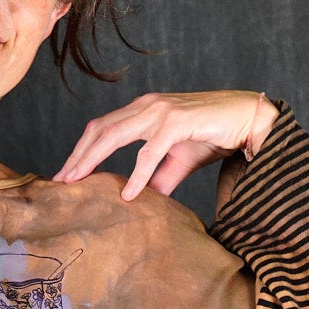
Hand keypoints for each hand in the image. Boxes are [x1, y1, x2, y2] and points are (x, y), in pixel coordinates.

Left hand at [51, 89, 276, 200]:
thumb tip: (142, 202)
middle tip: (60, 180)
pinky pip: (150, 151)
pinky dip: (137, 174)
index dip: (81, 150)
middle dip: (77, 155)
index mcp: (143, 110)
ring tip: (78, 182)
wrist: (248, 119)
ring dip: (93, 159)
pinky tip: (127, 193)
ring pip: (116, 134)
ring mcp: (161, 111)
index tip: (66, 174)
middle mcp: (147, 106)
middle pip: (100, 129)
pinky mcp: (177, 121)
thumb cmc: (214, 134)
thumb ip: (158, 179)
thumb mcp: (178, 161)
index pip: (102, 128)